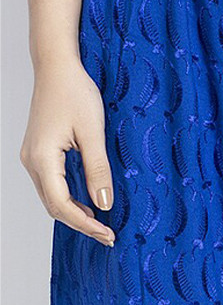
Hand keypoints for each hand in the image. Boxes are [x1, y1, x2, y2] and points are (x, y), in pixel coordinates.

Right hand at [20, 52, 114, 245]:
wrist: (57, 67)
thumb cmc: (74, 92)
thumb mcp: (93, 132)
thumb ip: (98, 170)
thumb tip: (104, 204)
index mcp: (42, 158)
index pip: (62, 204)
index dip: (86, 224)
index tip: (109, 234)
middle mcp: (31, 161)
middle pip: (54, 207)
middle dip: (81, 224)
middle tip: (109, 236)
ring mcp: (32, 158)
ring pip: (51, 199)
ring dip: (75, 215)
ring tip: (101, 225)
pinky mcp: (38, 154)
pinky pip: (51, 186)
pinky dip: (68, 201)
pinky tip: (88, 205)